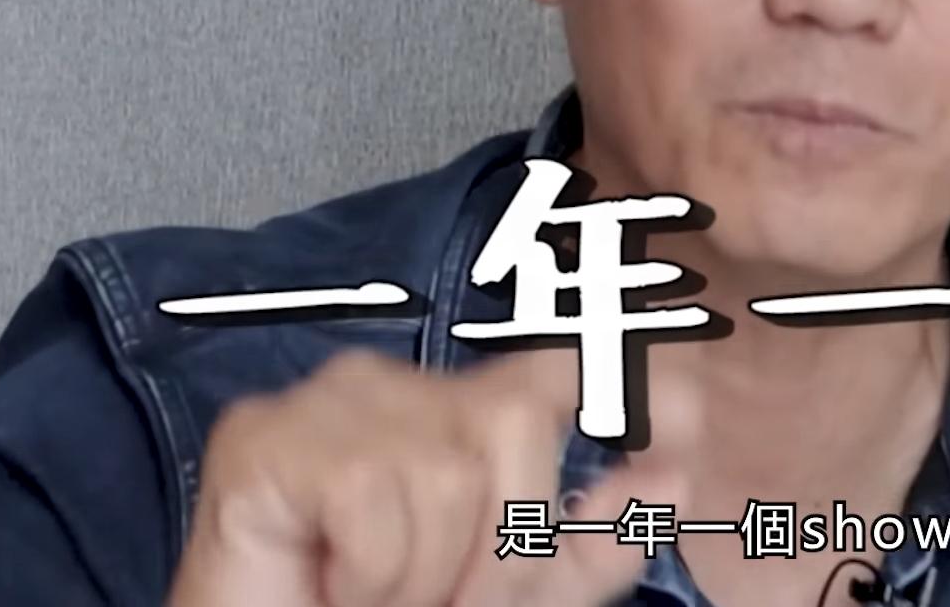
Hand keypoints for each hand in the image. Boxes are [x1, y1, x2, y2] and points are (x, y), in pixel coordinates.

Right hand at [166, 347, 689, 606]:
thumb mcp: (518, 593)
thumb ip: (595, 539)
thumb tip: (676, 473)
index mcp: (459, 415)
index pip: (563, 366)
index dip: (627, 380)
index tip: (685, 423)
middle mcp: (396, 387)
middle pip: (514, 422)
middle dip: (498, 548)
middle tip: (438, 603)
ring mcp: (329, 402)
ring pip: (446, 471)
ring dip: (424, 578)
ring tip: (376, 600)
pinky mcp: (264, 435)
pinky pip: (372, 494)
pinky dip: (369, 574)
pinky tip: (332, 586)